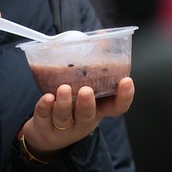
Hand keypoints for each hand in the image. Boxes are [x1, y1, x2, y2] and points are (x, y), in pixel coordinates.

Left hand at [19, 77, 134, 159]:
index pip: (116, 107)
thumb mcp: (86, 88)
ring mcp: (63, 127)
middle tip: (86, 91)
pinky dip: (45, 107)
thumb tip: (103, 37)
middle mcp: (82, 120)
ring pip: (64, 117)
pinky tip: (47, 98)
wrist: (47, 134)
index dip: (124, 97)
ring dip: (64, 103)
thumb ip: (94, 66)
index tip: (127, 81)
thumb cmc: (72, 105)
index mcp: (98, 109)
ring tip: (64, 89)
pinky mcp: (44, 127)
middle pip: (88, 115)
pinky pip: (44, 117)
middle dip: (87, 103)